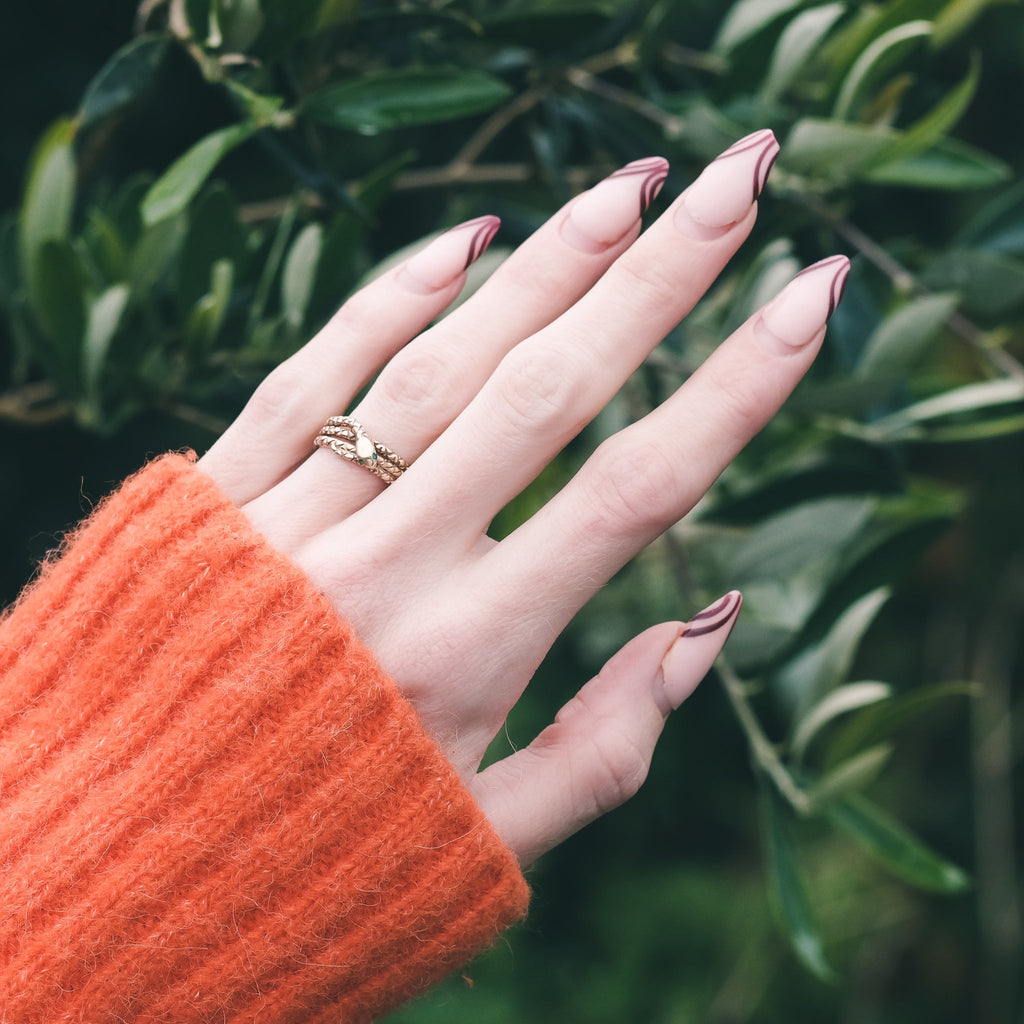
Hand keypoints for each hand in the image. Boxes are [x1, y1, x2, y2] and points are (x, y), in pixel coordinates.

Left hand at [198, 129, 848, 866]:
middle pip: (547, 394)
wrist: (128, 865)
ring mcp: (294, 524)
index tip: (809, 299)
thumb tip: (710, 622)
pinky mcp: (217, 502)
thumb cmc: (332, 859)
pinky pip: (310, 377)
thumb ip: (611, 747)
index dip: (737, 388)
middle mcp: (385, 570)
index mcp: (468, 656)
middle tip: (736, 180)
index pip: (637, 491)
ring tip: (625, 189)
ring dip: (541, 269)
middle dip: (659, 279)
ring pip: (437, 365)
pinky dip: (387, 302)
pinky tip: (462, 244)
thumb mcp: (492, 839)